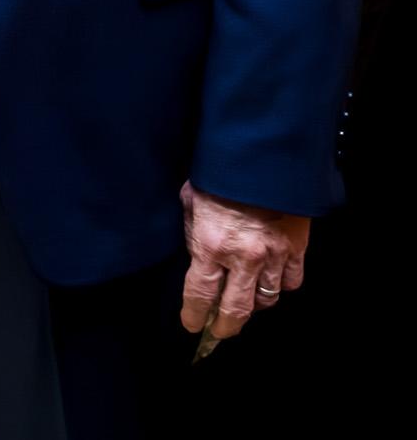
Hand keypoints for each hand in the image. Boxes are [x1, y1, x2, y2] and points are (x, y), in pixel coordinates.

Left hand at [178, 181, 309, 339]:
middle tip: (220, 332)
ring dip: (255, 305)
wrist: (262, 155)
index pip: (200, 293)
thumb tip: (196, 254)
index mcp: (210, 244)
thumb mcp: (190, 199)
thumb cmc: (219, 173)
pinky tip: (272, 282)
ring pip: (267, 300)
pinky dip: (282, 286)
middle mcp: (243, 257)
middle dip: (226, 327)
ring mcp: (274, 255)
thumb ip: (193, 231)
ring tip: (245, 303)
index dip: (194, 315)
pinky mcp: (297, 247)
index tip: (191, 325)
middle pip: (236, 309)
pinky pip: (293, 282)